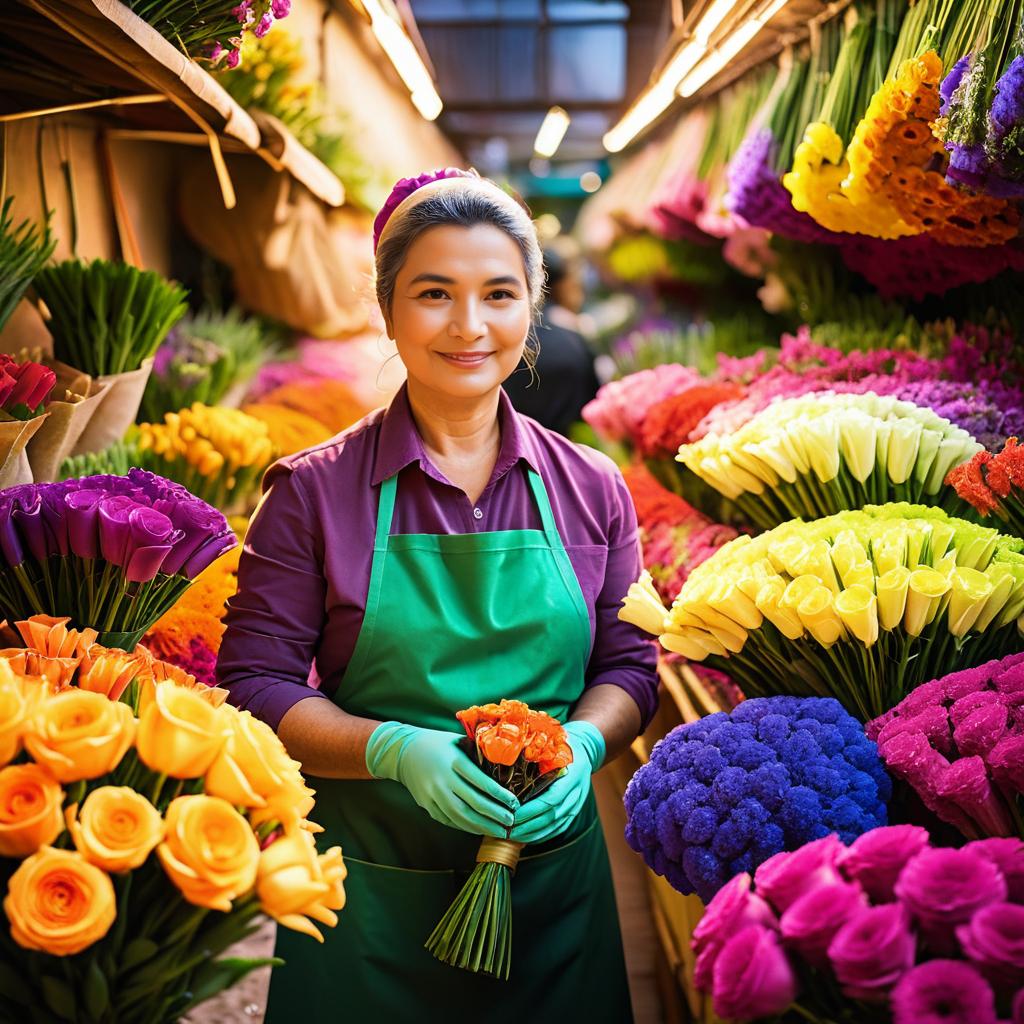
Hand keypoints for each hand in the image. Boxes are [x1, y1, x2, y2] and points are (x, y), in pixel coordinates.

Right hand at [365, 723, 518, 836]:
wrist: (403, 752)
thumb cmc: (438, 743)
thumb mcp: (458, 741)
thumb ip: (478, 753)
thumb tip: (506, 765)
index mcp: (454, 761)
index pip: (481, 782)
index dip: (500, 795)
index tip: (515, 804)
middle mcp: (443, 779)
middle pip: (473, 803)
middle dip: (495, 815)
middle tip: (512, 822)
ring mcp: (432, 794)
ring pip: (461, 816)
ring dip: (482, 827)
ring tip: (500, 832)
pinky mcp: (426, 805)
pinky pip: (448, 820)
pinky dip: (466, 826)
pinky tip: (480, 829)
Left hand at [509, 720, 605, 844]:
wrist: (585, 750)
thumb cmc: (563, 744)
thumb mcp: (554, 743)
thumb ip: (537, 752)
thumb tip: (508, 756)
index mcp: (572, 775)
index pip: (551, 799)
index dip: (531, 810)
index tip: (511, 813)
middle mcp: (577, 793)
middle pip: (551, 817)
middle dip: (527, 826)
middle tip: (505, 829)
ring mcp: (576, 805)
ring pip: (554, 827)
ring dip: (531, 834)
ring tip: (510, 835)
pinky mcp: (573, 812)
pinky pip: (557, 829)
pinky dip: (540, 836)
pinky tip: (524, 837)